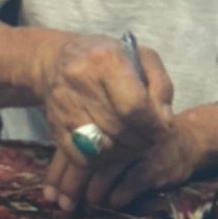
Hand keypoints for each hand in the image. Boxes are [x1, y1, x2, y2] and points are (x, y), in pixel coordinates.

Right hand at [39, 34, 172, 190]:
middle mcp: (80, 80)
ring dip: (124, 152)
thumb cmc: (108, 58)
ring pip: (102, 147)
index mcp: (105, 59)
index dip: (152, 125)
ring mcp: (63, 105)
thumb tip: (164, 121)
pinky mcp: (54, 126)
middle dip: (141, 140)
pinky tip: (112, 149)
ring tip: (133, 143)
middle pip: (119, 129)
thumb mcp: (142, 57)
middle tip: (149, 137)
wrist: (57, 59)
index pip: (134, 106)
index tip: (161, 128)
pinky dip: (102, 161)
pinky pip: (82, 158)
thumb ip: (160, 87)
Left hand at [44, 112, 204, 213]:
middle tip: (64, 206)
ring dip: (92, 194)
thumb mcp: (116, 136)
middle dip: (71, 187)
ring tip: (87, 206)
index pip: (73, 145)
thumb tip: (55, 182)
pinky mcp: (156, 164)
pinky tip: (112, 202)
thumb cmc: (143, 141)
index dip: (58, 172)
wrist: (188, 140)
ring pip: (105, 173)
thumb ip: (88, 148)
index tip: (49, 195)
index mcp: (105, 121)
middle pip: (86, 160)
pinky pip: (129, 184)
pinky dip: (117, 196)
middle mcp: (119, 131)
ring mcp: (138, 148)